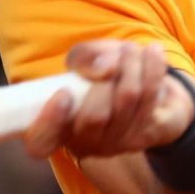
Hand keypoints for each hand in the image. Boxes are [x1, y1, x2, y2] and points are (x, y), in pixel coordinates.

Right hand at [23, 41, 194, 159]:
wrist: (150, 91)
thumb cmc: (104, 76)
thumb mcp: (85, 60)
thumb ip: (85, 58)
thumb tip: (104, 68)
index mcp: (58, 128)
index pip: (40, 143)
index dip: (47, 124)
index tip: (62, 95)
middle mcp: (85, 143)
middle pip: (94, 116)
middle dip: (108, 75)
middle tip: (119, 51)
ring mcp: (117, 144)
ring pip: (126, 100)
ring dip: (132, 64)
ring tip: (133, 48)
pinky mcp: (146, 137)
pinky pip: (151, 98)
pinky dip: (154, 69)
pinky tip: (154, 53)